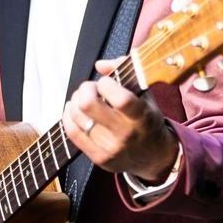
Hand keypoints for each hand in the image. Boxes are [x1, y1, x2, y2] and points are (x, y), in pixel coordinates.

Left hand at [62, 57, 179, 181]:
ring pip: (77, 116)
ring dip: (75, 101)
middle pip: (88, 105)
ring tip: (83, 99)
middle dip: (85, 89)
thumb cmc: (148, 121)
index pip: (120, 99)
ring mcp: (110, 148)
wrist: (154, 157)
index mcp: (141, 116)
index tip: (106, 82)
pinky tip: (74, 111)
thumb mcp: (145, 95)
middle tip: (91, 89)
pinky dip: (68, 116)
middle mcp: (126, 134)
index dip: (106, 84)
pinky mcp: (98, 158)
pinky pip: (72, 132)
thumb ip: (126, 72)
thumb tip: (99, 65)